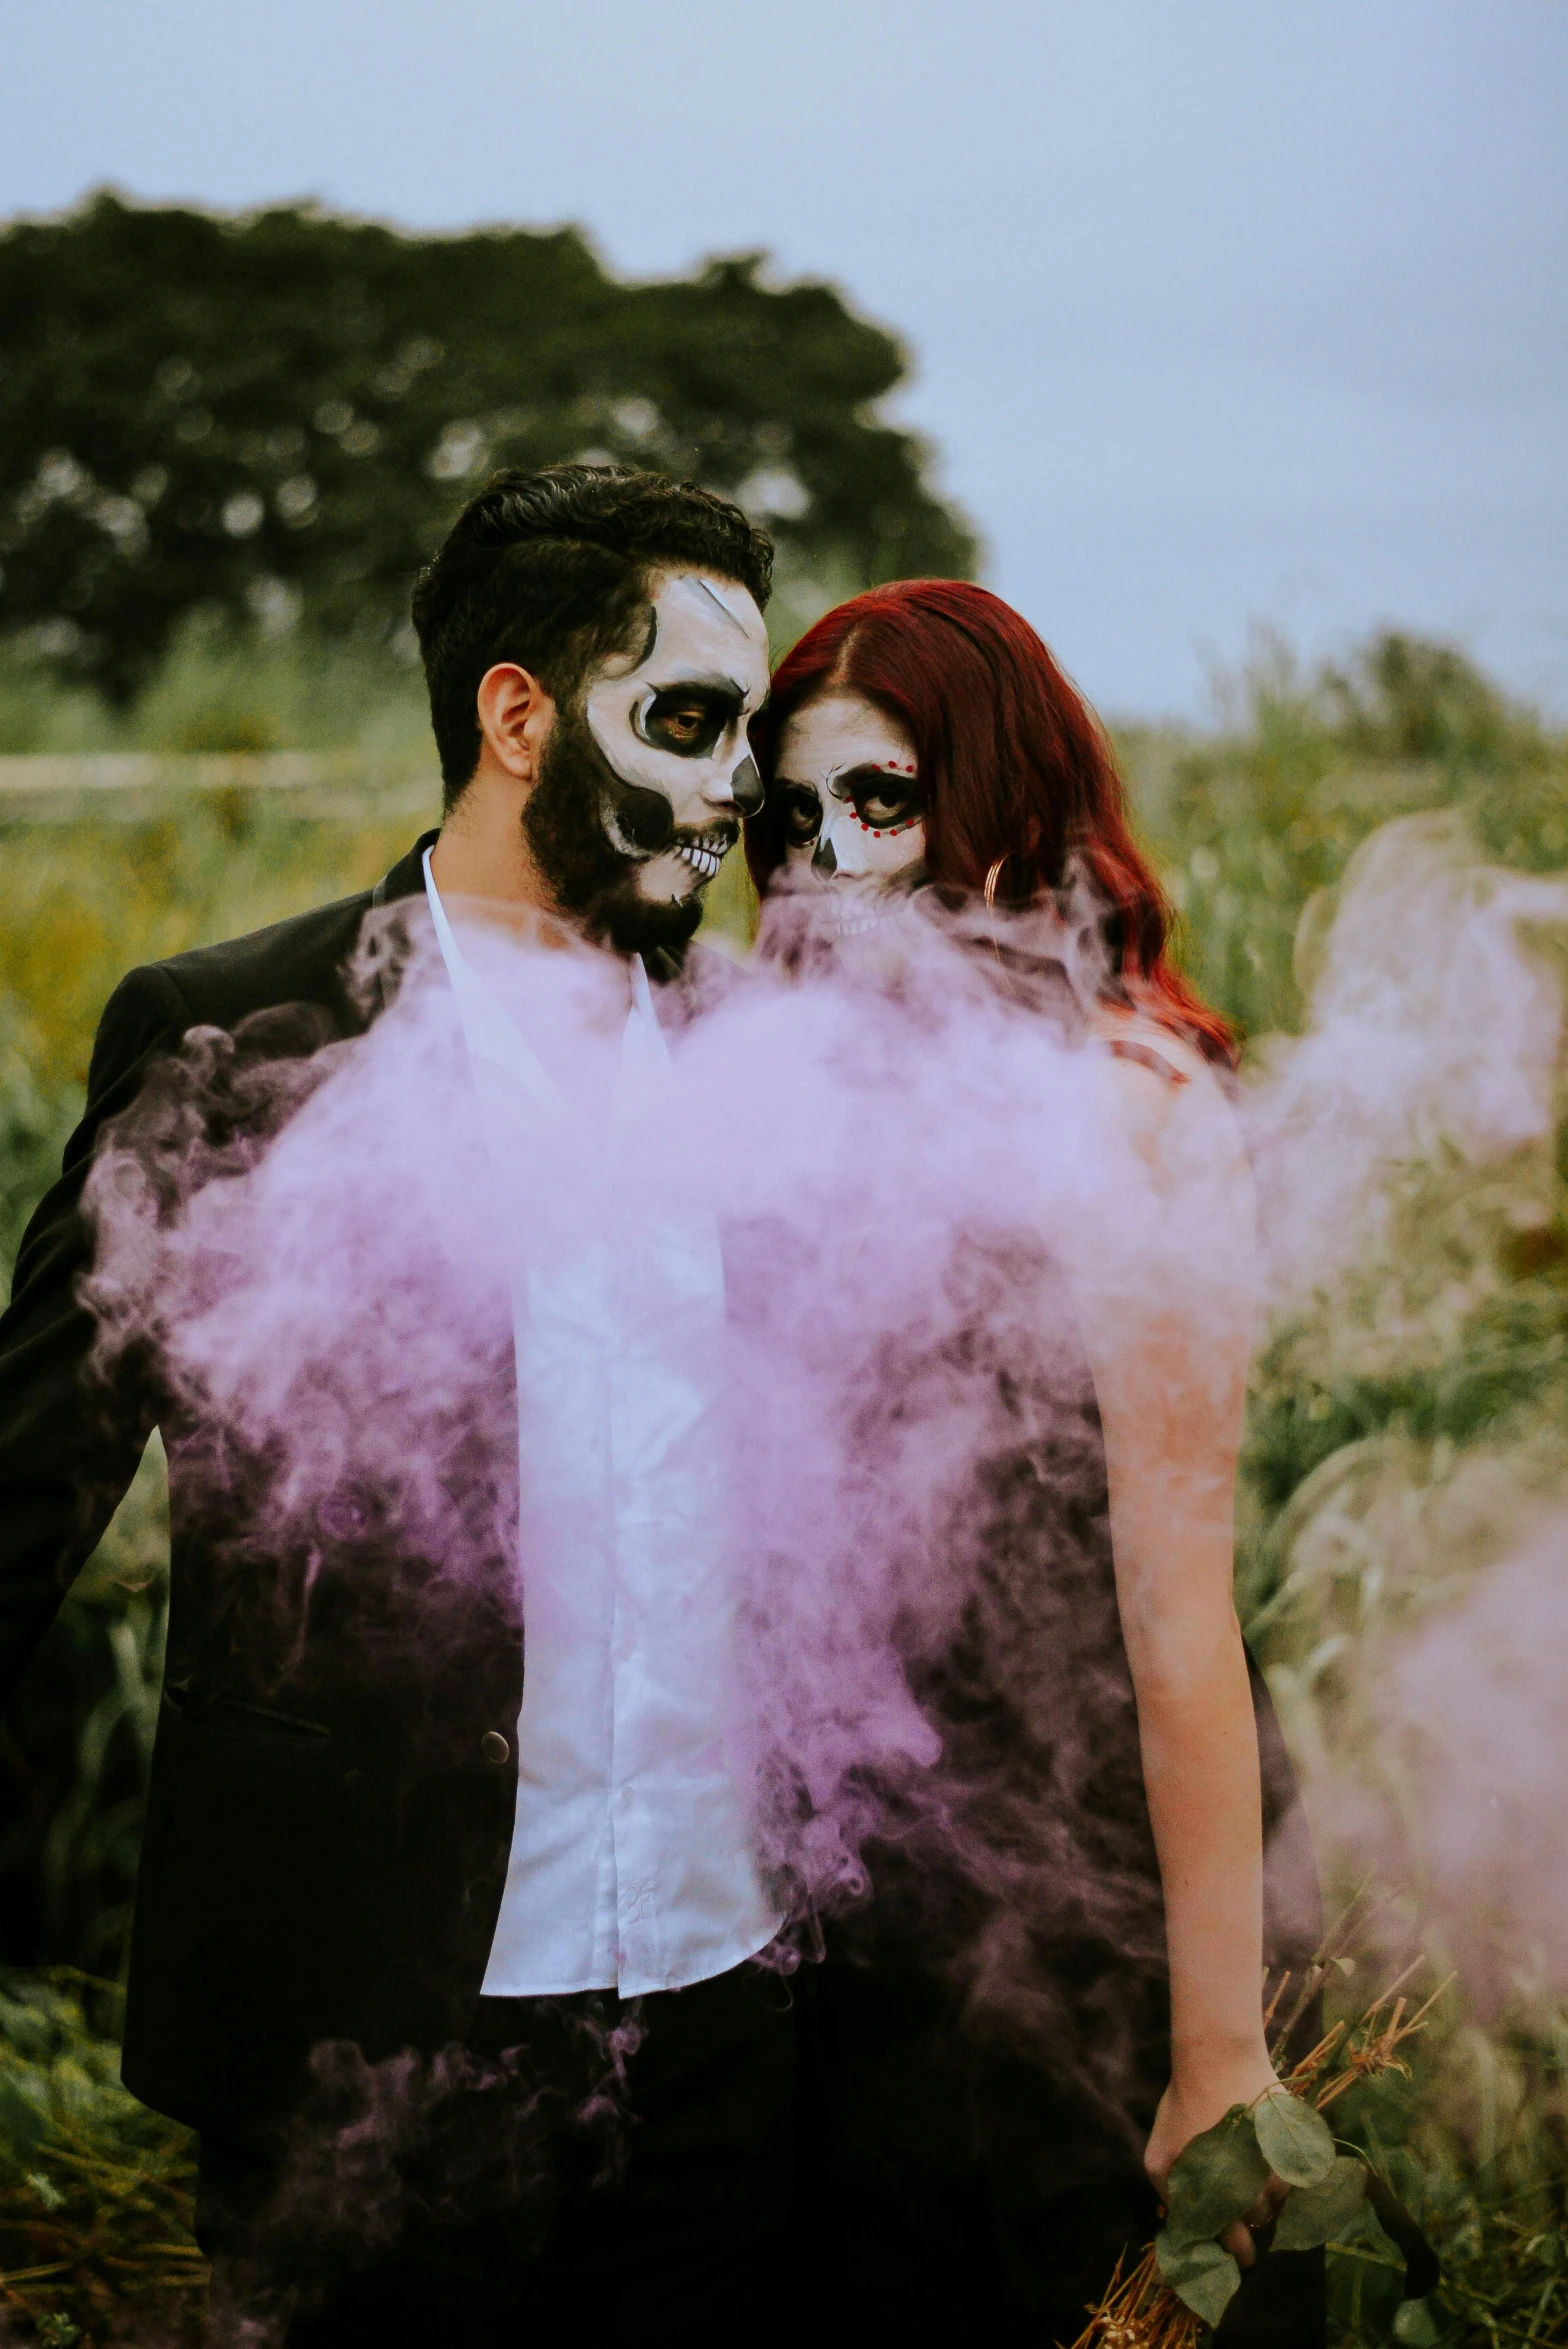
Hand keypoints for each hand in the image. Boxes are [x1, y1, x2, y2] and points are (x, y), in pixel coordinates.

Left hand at [1145, 2049, 1287, 2267]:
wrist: (1219, 2061)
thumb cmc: (1185, 2106)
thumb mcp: (1159, 2156)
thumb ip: (1171, 2197)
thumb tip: (1187, 2227)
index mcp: (1222, 2200)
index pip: (1237, 2246)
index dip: (1238, 2252)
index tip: (1240, 2251)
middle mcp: (1256, 2194)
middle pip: (1258, 2222)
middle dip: (1248, 2216)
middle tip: (1238, 2196)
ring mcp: (1281, 2171)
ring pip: (1279, 2199)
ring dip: (1267, 2193)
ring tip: (1251, 2168)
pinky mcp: (1299, 2149)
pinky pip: (1296, 2177)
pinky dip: (1285, 2172)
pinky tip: (1268, 2154)